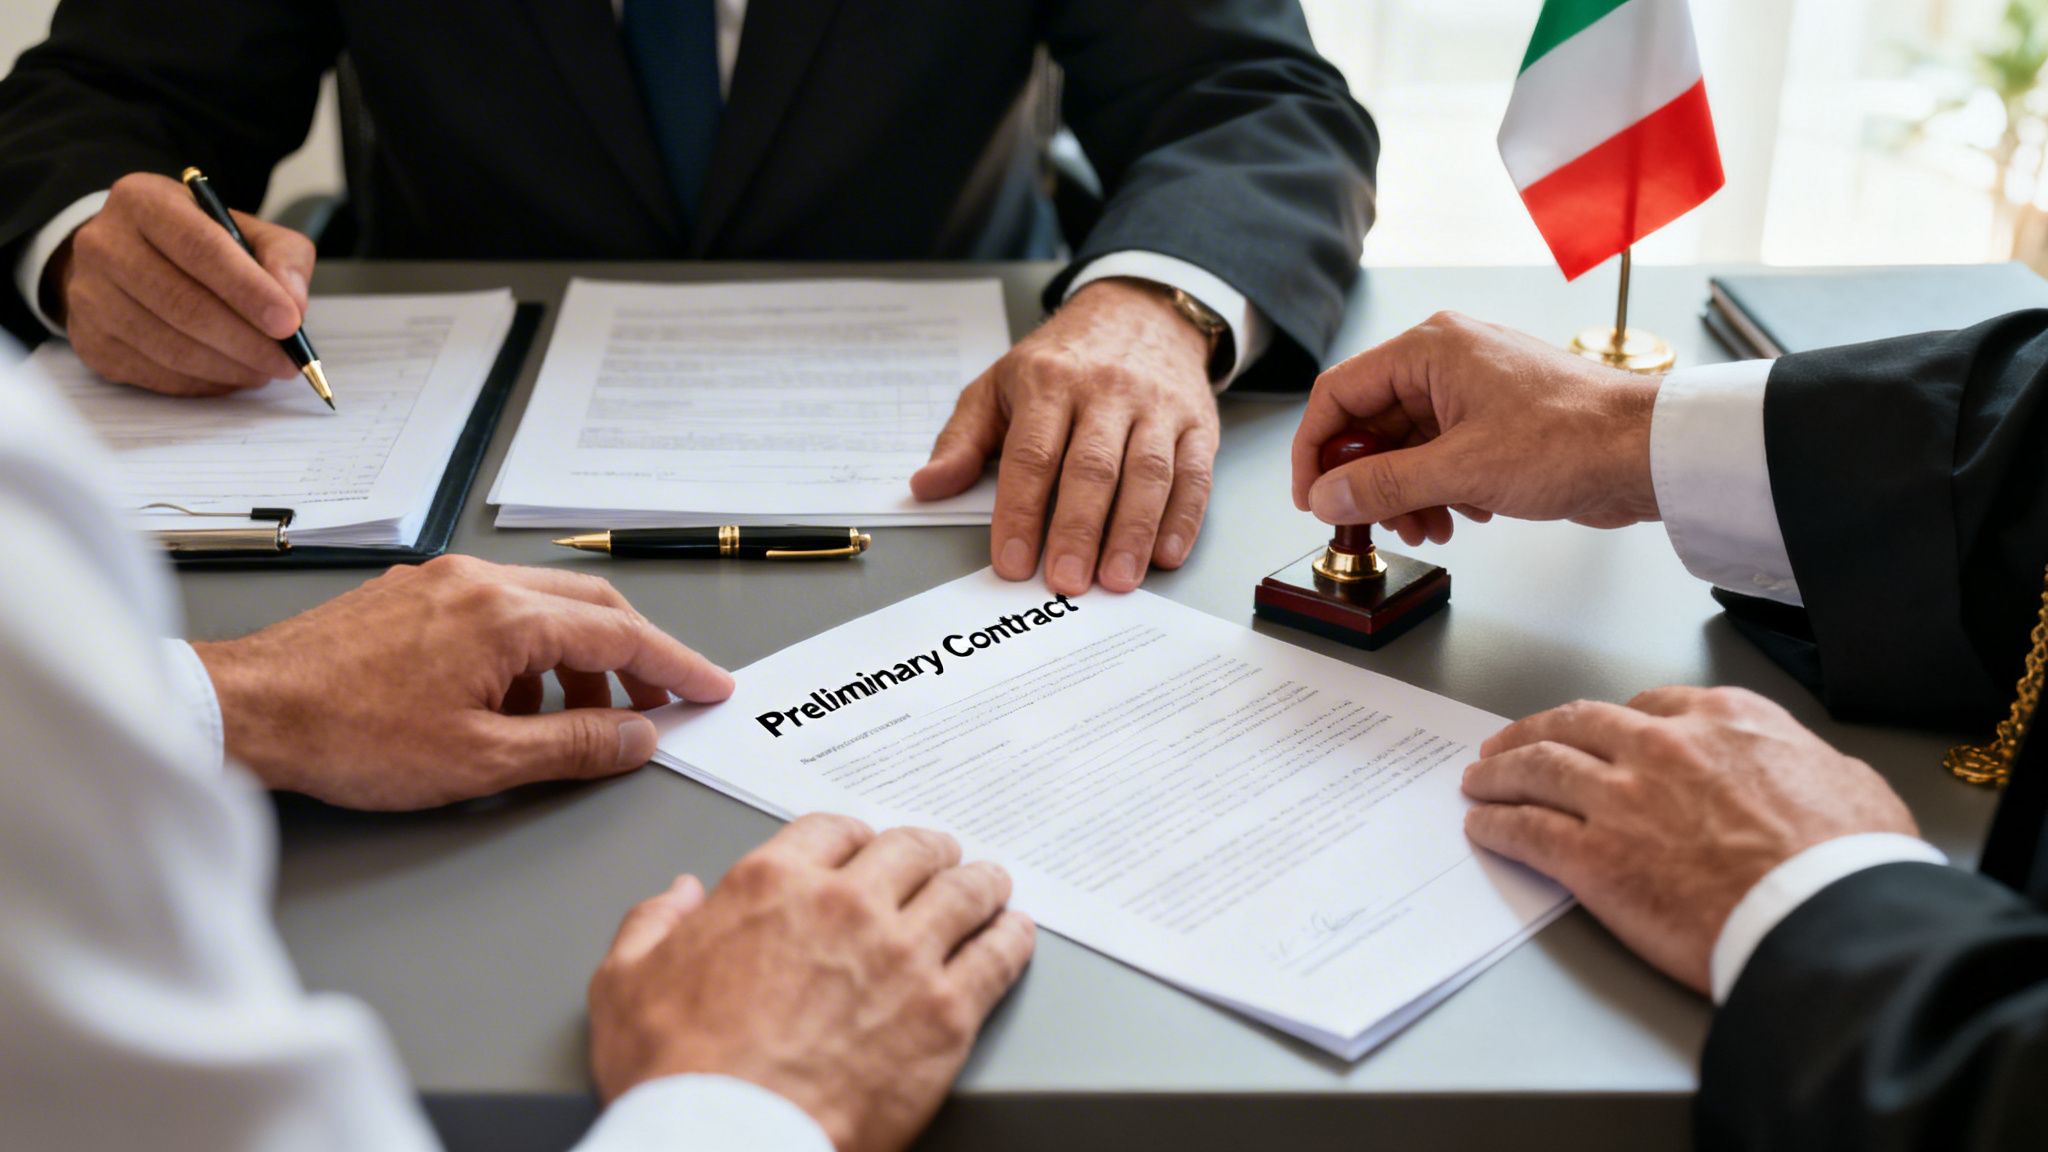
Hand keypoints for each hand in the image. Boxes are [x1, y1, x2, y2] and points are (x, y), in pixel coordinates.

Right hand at [45, 172, 314, 395]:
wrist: (124, 258)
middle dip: (245, 340)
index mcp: (143, 202)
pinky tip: (231, 376)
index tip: (289, 323)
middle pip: (182, 303)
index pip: (199, 247)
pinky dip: (203, 382)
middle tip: (286, 361)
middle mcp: (104, 244)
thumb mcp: (243, 229)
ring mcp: (89, 295)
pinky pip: (154, 373)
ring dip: (228, 367)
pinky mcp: (90, 341)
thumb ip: (282, 257)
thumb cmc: (194, 245)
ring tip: (265, 370)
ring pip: (168, 346)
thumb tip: (294, 304)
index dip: (248, 290)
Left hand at [190, 555, 734, 808]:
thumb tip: (637, 737)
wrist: (246, 712)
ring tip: (574, 725)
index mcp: (506, 615)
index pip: (622, 636)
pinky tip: (509, 704)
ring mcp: (440, 580)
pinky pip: (495, 612)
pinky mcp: (409, 594)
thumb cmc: (349, 737)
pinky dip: (526, 653)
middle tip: (661, 704)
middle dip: (636, 659)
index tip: (710, 688)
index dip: (675, 667)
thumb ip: (574, 745)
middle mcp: (478, 580)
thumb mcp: (481, 761)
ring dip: (576, 662)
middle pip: (590, 609)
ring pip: (542, 609)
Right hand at [589, 815, 1035, 1151]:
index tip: (865, 847)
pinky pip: (998, 955)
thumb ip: (652, 925)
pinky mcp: (947, 1012)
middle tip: (938, 858)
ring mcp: (905, 955)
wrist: (728, 1141)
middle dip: (926, 850)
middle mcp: (848, 905)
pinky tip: (1015, 933)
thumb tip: (676, 897)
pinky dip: (1012, 937)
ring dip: (979, 882)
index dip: (855, 836)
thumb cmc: (677, 1073)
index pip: (833, 829)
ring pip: (965, 891)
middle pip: (910, 849)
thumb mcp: (624, 983)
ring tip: (990, 884)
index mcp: (773, 884)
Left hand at [911, 278, 1218, 594]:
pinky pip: (1194, 474)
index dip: (1021, 512)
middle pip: (1093, 468)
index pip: (1032, 454)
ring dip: (1133, 532)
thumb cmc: (1063, 360)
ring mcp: (1157, 406)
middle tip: (1066, 582)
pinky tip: (1165, 554)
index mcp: (1048, 382)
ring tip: (1117, 580)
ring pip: (1148, 474)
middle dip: (1078, 530)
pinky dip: (1183, 518)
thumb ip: (963, 441)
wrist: (1141, 311)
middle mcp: (1106, 391)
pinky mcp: (1196, 423)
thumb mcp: (999, 385)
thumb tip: (926, 487)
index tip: (1012, 561)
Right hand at [1288, 311, 1662, 546]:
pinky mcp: (1494, 424)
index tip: (1311, 497)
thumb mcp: (1462, 469)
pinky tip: (1461, 517)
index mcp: (1430, 349)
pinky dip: (1439, 492)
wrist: (1650, 453)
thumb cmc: (1576, 437)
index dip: (1316, 449)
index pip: (1339, 394)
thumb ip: (1384, 484)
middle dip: (1369, 482)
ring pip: (1406, 448)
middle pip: (1371, 425)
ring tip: (1426, 528)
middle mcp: (1445, 363)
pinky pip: (1440, 458)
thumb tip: (1327, 496)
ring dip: (1406, 495)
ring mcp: (1471, 393)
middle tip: (1371, 523)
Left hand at [1461, 686, 1917, 993]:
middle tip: (1508, 744)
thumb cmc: (1848, 861)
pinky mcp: (1593, 857)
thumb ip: (1800, 763)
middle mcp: (1662, 748)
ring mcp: (1621, 800)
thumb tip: (1801, 774)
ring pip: (1539, 768)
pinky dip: (1498, 824)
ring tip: (1480, 779)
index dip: (1613, 720)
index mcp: (1723, 721)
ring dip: (1501, 772)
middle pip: (1577, 725)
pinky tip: (1484, 826)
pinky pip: (1527, 831)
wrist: (1825, 916)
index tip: (1595, 730)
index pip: (1650, 705)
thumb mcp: (1846, 783)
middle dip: (1536, 732)